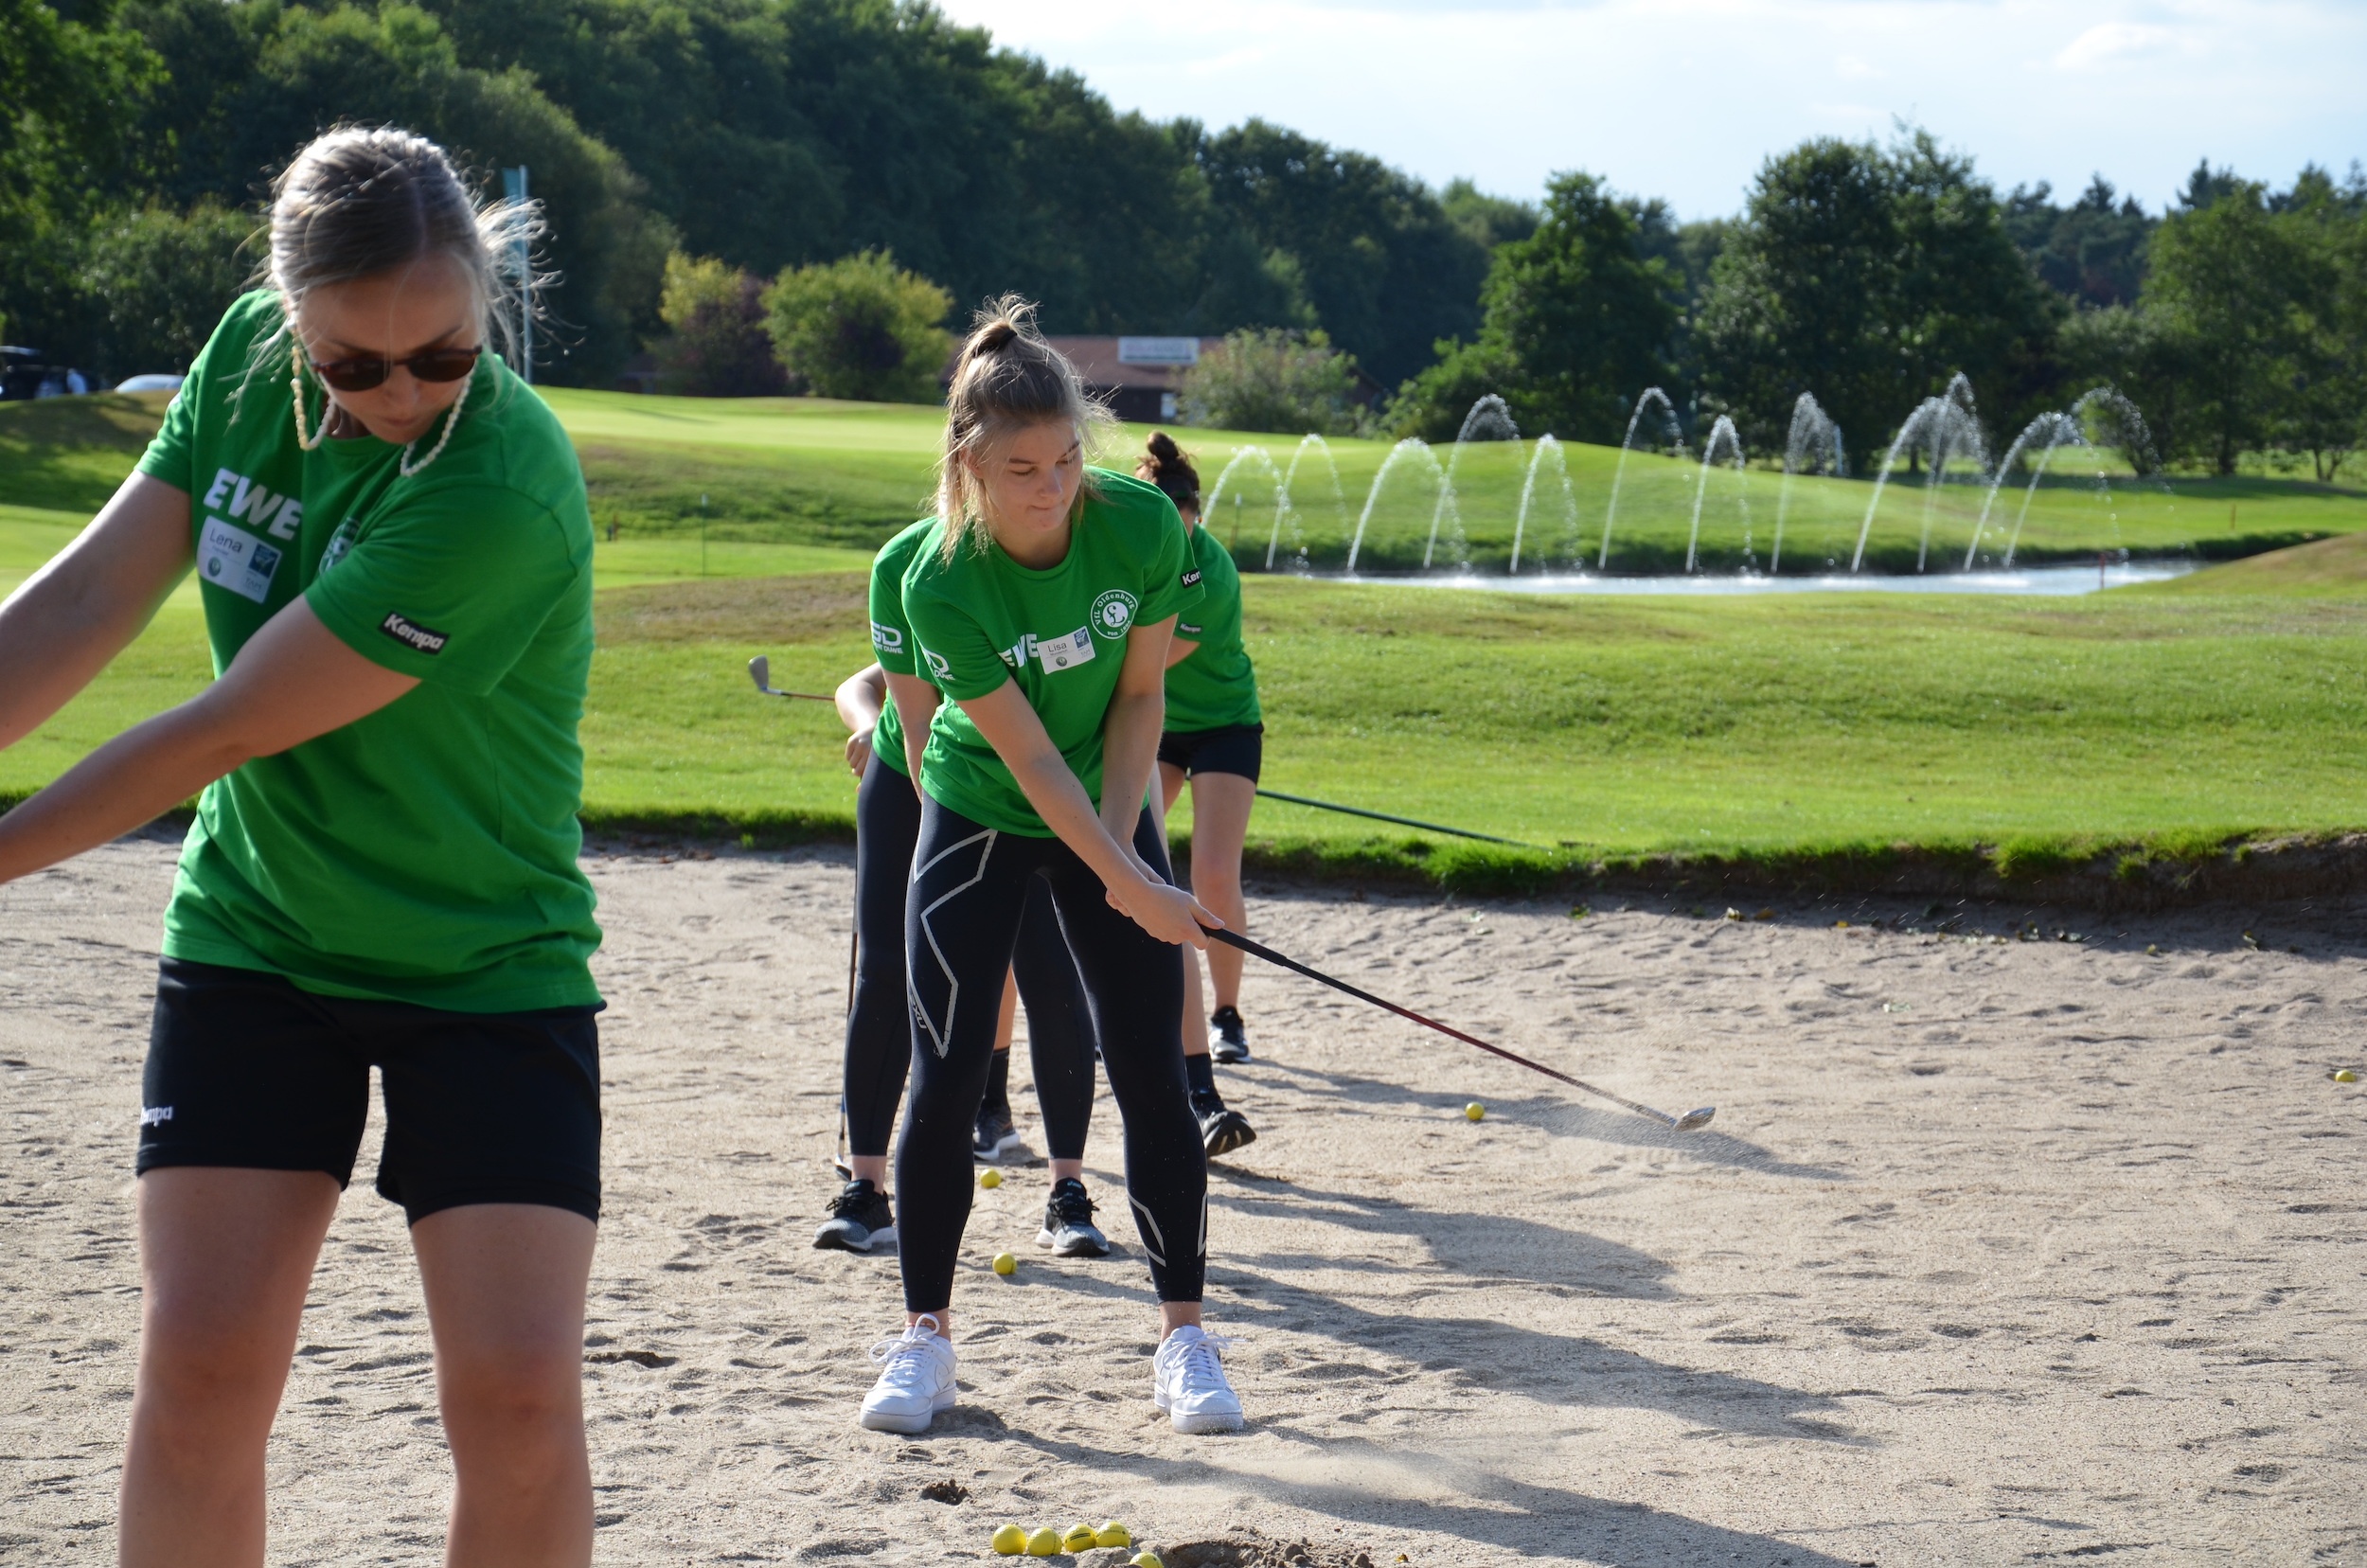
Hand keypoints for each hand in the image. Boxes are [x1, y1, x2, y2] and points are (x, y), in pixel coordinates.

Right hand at [844, 726, 873, 777]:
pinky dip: (851, 756)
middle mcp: (869, 749)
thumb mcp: (876, 763)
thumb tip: (857, 791)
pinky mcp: (852, 741)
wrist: (873, 729)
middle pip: (857, 771)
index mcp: (878, 755)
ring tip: (862, 756)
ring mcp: (860, 744)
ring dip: (855, 763)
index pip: (867, 773)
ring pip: (852, 764)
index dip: (865, 777)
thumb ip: (868, 777)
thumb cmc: (877, 752)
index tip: (866, 779)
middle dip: (858, 771)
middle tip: (863, 765)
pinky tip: (858, 750)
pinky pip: (847, 757)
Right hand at [1104, 872, 1221, 948]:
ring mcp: (1164, 937)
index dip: (1206, 936)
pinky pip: (1165, 931)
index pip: (1203, 943)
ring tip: (1169, 907)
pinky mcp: (1154, 934)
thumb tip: (1220, 926)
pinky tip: (1159, 910)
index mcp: (1188, 929)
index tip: (1204, 926)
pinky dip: (1165, 923)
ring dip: (1177, 924)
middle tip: (1182, 908)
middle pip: (1189, 937)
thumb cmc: (1166, 895)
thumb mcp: (1189, 901)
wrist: (1138, 895)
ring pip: (1177, 934)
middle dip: (1189, 926)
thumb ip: (1205, 916)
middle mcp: (1176, 937)